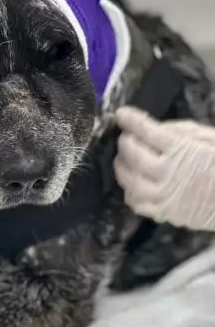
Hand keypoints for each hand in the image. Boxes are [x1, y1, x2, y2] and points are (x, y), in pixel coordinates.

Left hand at [114, 106, 214, 230]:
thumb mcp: (210, 138)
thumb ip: (182, 131)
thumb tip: (156, 127)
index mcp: (181, 149)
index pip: (147, 131)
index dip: (131, 121)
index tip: (121, 114)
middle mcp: (167, 171)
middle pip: (133, 155)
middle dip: (124, 143)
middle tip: (125, 138)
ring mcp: (163, 194)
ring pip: (129, 180)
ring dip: (121, 167)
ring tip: (122, 159)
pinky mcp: (163, 212)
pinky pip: (136, 203)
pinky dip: (129, 192)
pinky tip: (131, 185)